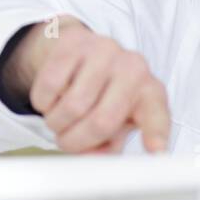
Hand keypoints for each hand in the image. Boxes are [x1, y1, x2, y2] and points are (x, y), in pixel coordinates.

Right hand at [6, 14, 170, 153]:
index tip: (156, 152)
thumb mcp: (117, 123)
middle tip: (66, 142)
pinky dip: (43, 103)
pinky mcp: (74, 43)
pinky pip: (50, 86)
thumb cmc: (105, 96)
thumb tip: (93, 157)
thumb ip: (109, 146)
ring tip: (59, 121)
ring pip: (72, 106)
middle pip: (101, 122)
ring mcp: (105, 52)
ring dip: (57, 124)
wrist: (83, 52)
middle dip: (76, 142)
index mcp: (151, 94)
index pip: (157, 116)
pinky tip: (50, 100)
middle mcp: (134, 68)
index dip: (156, 135)